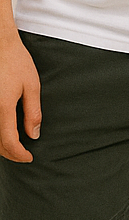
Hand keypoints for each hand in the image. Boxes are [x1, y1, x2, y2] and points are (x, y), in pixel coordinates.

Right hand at [0, 34, 39, 161]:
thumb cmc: (16, 62)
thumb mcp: (31, 85)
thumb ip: (32, 112)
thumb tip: (34, 135)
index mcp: (2, 108)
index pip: (9, 142)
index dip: (19, 154)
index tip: (29, 157)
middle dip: (9, 153)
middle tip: (22, 154)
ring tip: (14, 146)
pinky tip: (3, 133)